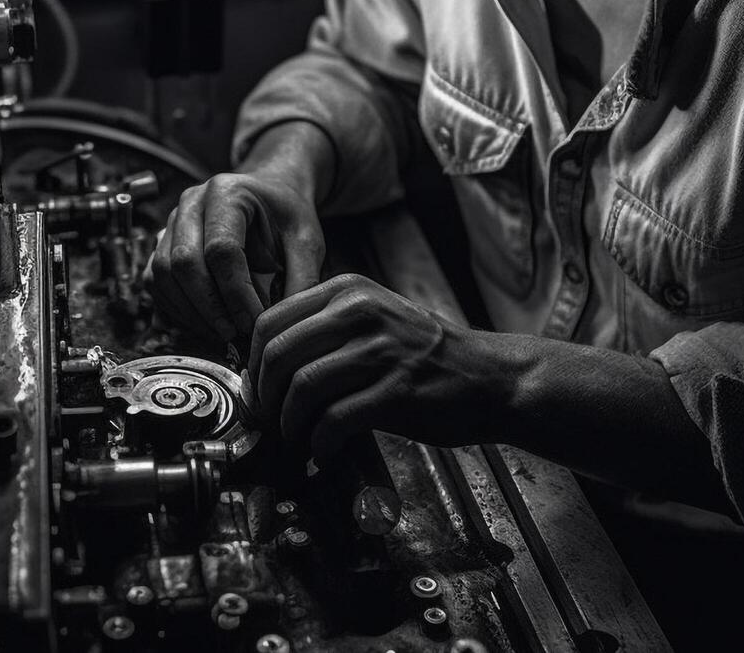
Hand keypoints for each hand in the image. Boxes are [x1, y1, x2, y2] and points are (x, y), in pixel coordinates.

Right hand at [146, 170, 325, 342]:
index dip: (236, 293)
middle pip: (184, 262)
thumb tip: (282, 326)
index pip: (221, 249)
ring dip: (190, 312)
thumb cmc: (285, 216)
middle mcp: (191, 203)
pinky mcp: (162, 243)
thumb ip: (301, 280)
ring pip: (163, 274)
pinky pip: (155, 281)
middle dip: (209, 307)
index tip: (253, 322)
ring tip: (221, 333)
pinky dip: (176, 308)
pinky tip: (203, 323)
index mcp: (228, 193)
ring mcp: (172, 221)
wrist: (268, 195)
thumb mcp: (307, 241)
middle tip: (234, 334)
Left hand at [247, 274, 516, 459]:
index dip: (251, 364)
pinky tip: (323, 453)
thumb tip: (268, 366)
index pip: (269, 321)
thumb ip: (328, 328)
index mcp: (349, 291)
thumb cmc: (430, 356)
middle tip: (267, 422)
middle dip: (263, 397)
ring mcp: (380, 351)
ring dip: (288, 425)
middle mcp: (361, 313)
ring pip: (301, 387)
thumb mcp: (376, 318)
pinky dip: (319, 444)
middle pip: (277, 354)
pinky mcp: (396, 391)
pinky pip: (334, 421)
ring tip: (295, 440)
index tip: (256, 390)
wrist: (492, 378)